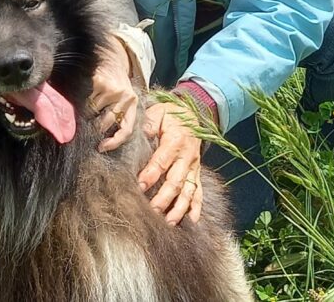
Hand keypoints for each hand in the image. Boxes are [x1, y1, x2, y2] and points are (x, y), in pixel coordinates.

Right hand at [89, 38, 137, 152]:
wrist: (111, 58)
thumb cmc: (115, 85)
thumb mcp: (124, 101)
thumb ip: (118, 117)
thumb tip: (102, 144)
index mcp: (134, 104)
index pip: (126, 130)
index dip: (114, 142)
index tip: (100, 148)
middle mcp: (126, 96)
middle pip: (104, 123)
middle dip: (92, 128)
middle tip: (82, 130)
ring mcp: (112, 88)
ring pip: (91, 112)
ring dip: (83, 115)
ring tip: (78, 112)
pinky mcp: (98, 81)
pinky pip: (84, 100)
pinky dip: (78, 102)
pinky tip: (77, 98)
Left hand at [137, 101, 203, 225]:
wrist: (194, 113)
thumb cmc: (171, 115)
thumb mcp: (158, 112)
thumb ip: (148, 125)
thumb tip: (134, 136)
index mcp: (175, 141)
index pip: (161, 161)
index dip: (150, 175)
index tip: (139, 186)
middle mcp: (187, 157)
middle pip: (176, 181)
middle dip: (164, 198)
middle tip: (152, 211)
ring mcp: (194, 167)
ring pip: (188, 191)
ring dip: (179, 208)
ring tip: (169, 222)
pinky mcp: (197, 173)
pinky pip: (199, 192)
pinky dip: (197, 207)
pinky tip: (192, 221)